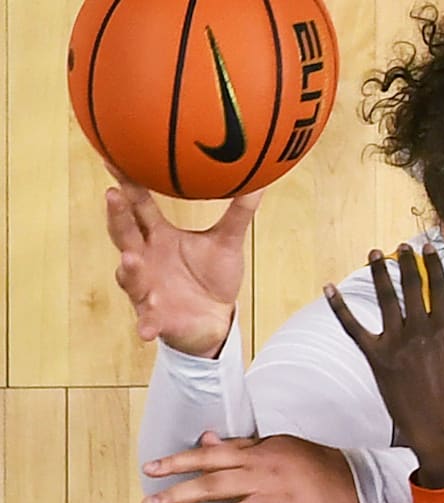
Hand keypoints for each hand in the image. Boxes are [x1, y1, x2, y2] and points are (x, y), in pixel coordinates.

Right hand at [105, 163, 261, 357]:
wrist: (216, 319)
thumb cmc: (213, 276)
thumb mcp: (227, 241)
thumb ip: (239, 212)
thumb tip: (259, 180)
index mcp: (158, 237)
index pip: (138, 206)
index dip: (128, 185)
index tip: (115, 160)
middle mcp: (145, 259)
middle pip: (125, 234)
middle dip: (117, 216)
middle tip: (112, 195)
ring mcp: (146, 289)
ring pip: (130, 277)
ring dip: (128, 269)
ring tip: (130, 258)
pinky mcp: (156, 317)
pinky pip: (148, 320)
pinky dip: (146, 324)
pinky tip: (147, 330)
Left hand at [141, 432, 358, 502]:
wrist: (356, 484)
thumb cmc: (316, 463)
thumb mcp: (279, 446)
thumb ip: (242, 446)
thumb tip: (207, 440)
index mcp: (261, 457)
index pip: (213, 457)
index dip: (180, 461)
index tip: (151, 469)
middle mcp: (267, 479)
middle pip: (216, 485)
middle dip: (180, 495)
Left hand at [324, 243, 443, 488]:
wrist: (440, 434)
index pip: (439, 288)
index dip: (434, 265)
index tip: (429, 249)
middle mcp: (420, 332)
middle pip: (412, 287)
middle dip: (406, 263)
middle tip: (401, 247)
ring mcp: (396, 344)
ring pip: (386, 299)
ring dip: (379, 273)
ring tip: (374, 255)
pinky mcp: (376, 358)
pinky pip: (353, 328)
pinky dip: (340, 308)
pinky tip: (330, 289)